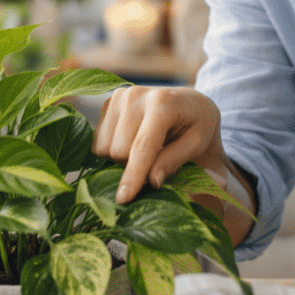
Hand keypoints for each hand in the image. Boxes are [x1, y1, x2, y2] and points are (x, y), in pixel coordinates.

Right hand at [93, 85, 226, 203]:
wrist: (189, 101)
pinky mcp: (109, 101)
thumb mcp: (196, 144)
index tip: (123, 199)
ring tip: (144, 149)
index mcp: (163, 103)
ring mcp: (119, 96)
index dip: (133, 175)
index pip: (142, 146)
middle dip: (133, 166)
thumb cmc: (197, 126)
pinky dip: (112, 149)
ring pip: (104, 147)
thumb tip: (151, 181)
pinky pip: (97, 141)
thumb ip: (173, 161)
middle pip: (119, 151)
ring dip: (122, 159)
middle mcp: (136, 95)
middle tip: (155, 161)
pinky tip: (131, 141)